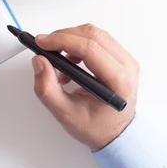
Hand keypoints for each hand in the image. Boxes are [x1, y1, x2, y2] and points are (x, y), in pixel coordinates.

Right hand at [32, 24, 138, 150]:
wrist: (115, 133)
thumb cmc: (96, 127)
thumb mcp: (65, 114)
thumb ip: (47, 88)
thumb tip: (39, 62)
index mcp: (118, 81)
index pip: (89, 48)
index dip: (62, 40)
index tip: (42, 42)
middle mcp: (127, 66)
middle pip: (92, 35)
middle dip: (63, 36)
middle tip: (44, 46)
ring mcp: (125, 60)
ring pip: (94, 33)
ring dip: (70, 40)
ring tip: (58, 61)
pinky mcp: (119, 57)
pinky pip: (96, 39)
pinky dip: (78, 44)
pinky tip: (69, 62)